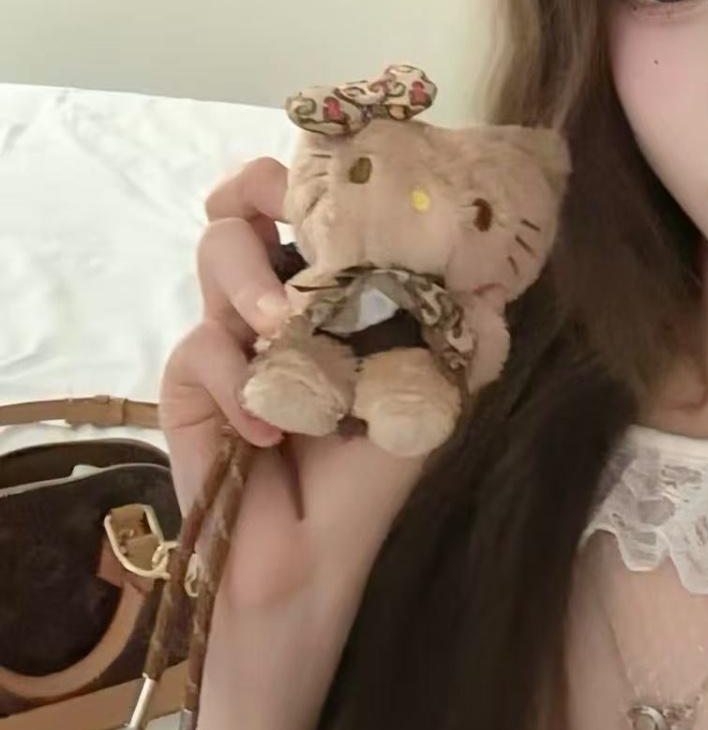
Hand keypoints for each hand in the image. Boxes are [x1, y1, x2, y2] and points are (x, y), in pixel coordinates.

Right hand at [159, 157, 428, 620]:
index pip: (312, 205)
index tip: (342, 171)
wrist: (316, 559)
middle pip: (244, 205)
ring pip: (216, 253)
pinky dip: (233, 385)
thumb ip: (465, 339)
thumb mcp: (432, 398)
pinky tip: (268, 432)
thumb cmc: (374, 475)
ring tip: (284, 331)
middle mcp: (275, 298)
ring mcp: (227, 336)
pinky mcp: (187, 384)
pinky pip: (198, 347)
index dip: (315, 173)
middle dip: (255, 189)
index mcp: (332, 291)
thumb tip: (498, 287)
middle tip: (281, 212)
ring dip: (251, 282)